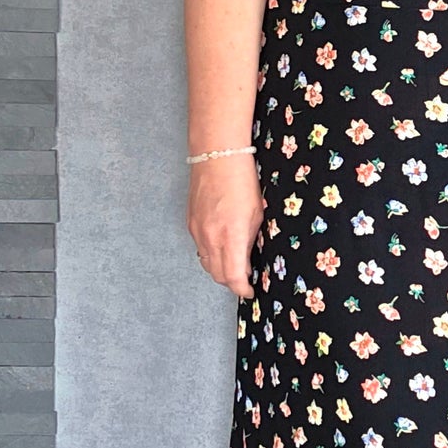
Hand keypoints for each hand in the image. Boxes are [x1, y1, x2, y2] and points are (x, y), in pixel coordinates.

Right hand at [188, 151, 265, 298]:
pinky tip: (221, 248)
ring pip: (206, 263)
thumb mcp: (257, 213)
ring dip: (219, 270)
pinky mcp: (190, 223)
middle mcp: (210, 238)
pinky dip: (210, 255)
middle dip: (231, 282)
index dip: (241, 289)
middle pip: (217, 275)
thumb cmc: (242, 181)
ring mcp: (197, 231)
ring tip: (234, 266)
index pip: (232, 277)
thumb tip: (247, 259)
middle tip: (244, 280)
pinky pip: (199, 248)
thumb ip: (250, 240)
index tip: (249, 291)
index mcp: (231, 237)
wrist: (217, 156)